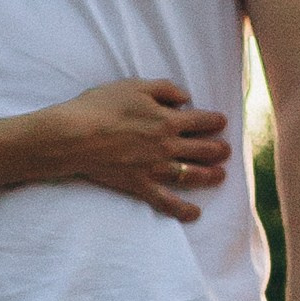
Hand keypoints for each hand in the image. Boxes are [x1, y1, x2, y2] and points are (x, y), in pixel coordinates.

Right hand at [47, 80, 231, 221]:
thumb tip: (186, 98)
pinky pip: (166, 202)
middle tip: (225, 150)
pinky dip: (182, 210)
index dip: (215, 121)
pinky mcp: (140, 185)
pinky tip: (194, 214)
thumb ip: (165, 89)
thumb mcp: (134, 86)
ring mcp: (155, 168)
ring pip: (192, 174)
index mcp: (168, 119)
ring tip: (220, 175)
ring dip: (210, 175)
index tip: (221, 122)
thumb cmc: (101, 106)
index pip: (202, 120)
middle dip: (219, 149)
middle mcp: (168, 146)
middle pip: (203, 149)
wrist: (74, 135)